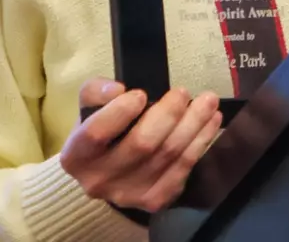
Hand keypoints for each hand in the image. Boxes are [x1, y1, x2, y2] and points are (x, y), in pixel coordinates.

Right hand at [60, 78, 222, 213]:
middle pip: (141, 144)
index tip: (140, 94)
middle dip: (168, 114)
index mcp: (77, 155)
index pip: (96, 133)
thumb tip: (116, 89)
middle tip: (182, 92)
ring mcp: (129, 194)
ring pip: (168, 155)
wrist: (107, 176)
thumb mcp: (89, 110)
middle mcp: (100, 180)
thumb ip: (95, 93)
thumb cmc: (101, 135)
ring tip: (208, 101)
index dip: (120, 112)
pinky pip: (183, 168)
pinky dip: (200, 142)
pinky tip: (211, 122)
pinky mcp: (154, 199)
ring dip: (193, 124)